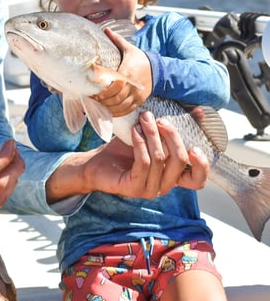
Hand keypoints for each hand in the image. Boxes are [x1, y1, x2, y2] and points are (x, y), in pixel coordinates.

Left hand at [46, 111, 208, 202]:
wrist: (97, 162)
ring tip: (143, 119)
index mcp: (173, 175)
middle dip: (172, 135)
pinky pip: (143, 162)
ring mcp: (149, 189)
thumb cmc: (125, 149)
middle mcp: (164, 185)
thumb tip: (200, 111)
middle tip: (159, 119)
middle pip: (180, 161)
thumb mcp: (153, 135)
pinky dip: (140, 143)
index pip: (198, 180)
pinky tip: (134, 131)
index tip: (195, 144)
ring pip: (160, 158)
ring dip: (152, 134)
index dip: (203, 165)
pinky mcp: (133, 187)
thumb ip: (173, 127)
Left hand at [94, 29, 152, 116]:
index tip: (93, 91)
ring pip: (121, 105)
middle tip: (92, 99)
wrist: (157, 70)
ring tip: (98, 105)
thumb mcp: (129, 48)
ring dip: (108, 107)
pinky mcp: (139, 101)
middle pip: (116, 97)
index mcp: (128, 71)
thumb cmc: (139, 59)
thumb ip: (116, 40)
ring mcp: (137, 95)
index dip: (104, 90)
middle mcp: (133, 85)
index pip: (115, 84)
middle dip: (103, 100)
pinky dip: (117, 113)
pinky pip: (127, 110)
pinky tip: (108, 111)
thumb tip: (105, 29)